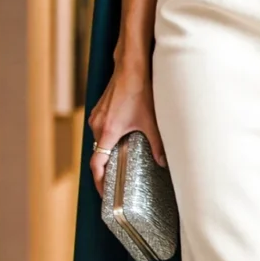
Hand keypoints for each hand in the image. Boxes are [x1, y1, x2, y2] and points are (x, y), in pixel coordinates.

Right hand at [87, 68, 167, 196]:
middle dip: (105, 169)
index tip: (105, 193)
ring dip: (107, 152)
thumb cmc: (139, 90)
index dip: (99, 182)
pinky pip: (101, 130)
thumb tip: (163, 162)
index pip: (96, 165)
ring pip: (99, 141)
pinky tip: (122, 139)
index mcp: (108, 132)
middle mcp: (97, 125)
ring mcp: (96, 116)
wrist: (130, 66)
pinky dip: (108, 138)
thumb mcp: (151, 121)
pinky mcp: (100, 109)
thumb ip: (157, 145)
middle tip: (116, 181)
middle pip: (97, 154)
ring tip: (120, 161)